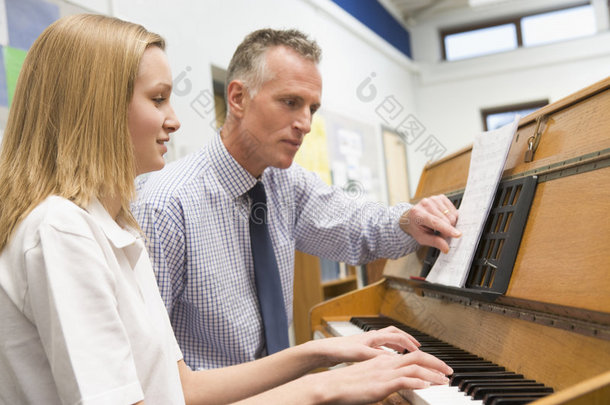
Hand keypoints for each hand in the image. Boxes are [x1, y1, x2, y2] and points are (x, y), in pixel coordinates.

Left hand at [313, 326, 420, 366]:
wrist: (324, 350)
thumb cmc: (339, 350)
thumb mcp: (360, 354)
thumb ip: (377, 356)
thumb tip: (393, 359)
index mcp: (373, 337)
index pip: (398, 337)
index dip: (410, 344)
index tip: (420, 351)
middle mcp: (371, 337)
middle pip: (394, 334)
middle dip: (407, 339)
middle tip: (417, 346)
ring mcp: (367, 341)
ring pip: (387, 339)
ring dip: (398, 344)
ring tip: (405, 351)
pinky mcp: (361, 347)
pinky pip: (380, 346)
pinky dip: (388, 350)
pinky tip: (387, 358)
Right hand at [313, 350, 452, 404]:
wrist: (330, 386)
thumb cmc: (346, 385)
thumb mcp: (368, 378)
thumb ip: (382, 377)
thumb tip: (393, 382)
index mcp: (383, 361)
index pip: (411, 355)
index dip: (428, 360)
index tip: (439, 367)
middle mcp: (385, 363)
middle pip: (417, 357)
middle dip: (436, 363)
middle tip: (449, 371)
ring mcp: (384, 373)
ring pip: (415, 367)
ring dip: (434, 373)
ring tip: (445, 380)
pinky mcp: (381, 384)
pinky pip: (404, 379)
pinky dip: (418, 381)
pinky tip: (427, 386)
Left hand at [399, 194, 460, 253]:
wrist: (412, 217)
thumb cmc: (417, 228)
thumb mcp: (422, 238)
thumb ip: (434, 242)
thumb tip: (446, 248)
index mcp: (418, 214)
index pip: (436, 222)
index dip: (447, 229)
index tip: (457, 235)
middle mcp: (425, 204)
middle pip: (446, 219)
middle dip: (447, 230)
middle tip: (441, 234)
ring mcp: (433, 199)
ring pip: (451, 215)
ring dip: (450, 224)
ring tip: (440, 226)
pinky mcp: (440, 197)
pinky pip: (453, 210)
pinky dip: (451, 217)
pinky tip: (444, 219)